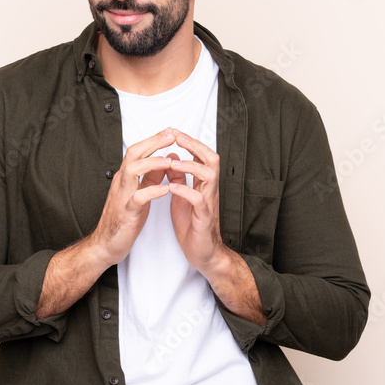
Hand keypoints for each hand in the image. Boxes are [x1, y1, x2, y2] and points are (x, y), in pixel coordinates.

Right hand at [89, 127, 175, 265]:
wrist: (105, 244)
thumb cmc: (123, 219)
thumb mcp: (139, 194)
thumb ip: (150, 178)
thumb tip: (166, 161)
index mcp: (126, 177)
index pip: (138, 150)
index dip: (154, 139)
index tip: (171, 131)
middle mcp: (122, 182)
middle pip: (134, 153)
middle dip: (153, 142)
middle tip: (172, 135)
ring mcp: (122, 196)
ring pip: (132, 170)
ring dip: (152, 163)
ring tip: (170, 161)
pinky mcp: (126, 213)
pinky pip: (137, 198)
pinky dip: (152, 192)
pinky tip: (166, 190)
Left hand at [165, 129, 226, 273]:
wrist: (203, 253)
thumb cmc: (193, 225)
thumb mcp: (182, 197)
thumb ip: (179, 178)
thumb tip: (171, 157)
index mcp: (203, 184)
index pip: (203, 156)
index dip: (191, 142)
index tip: (175, 131)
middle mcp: (209, 190)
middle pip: (212, 159)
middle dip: (195, 145)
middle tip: (178, 136)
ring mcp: (208, 203)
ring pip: (209, 176)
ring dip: (191, 166)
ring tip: (173, 162)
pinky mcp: (204, 218)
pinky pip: (199, 200)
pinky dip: (185, 191)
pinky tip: (172, 187)